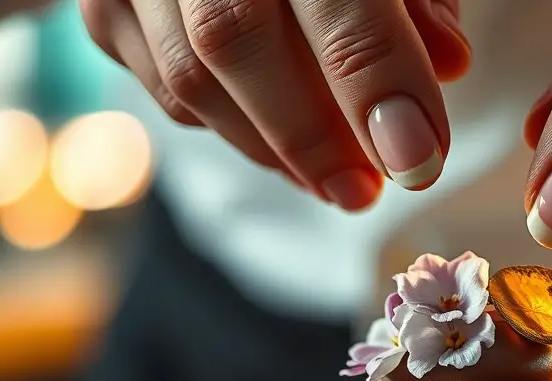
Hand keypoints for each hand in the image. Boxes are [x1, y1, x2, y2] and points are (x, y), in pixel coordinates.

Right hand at [78, 0, 470, 210]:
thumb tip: (448, 63)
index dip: (377, 81)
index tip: (419, 156)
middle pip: (235, 40)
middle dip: (312, 135)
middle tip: (368, 192)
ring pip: (191, 80)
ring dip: (274, 148)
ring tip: (339, 183)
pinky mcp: (103, 9)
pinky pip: (167, 92)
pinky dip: (234, 131)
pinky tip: (286, 151)